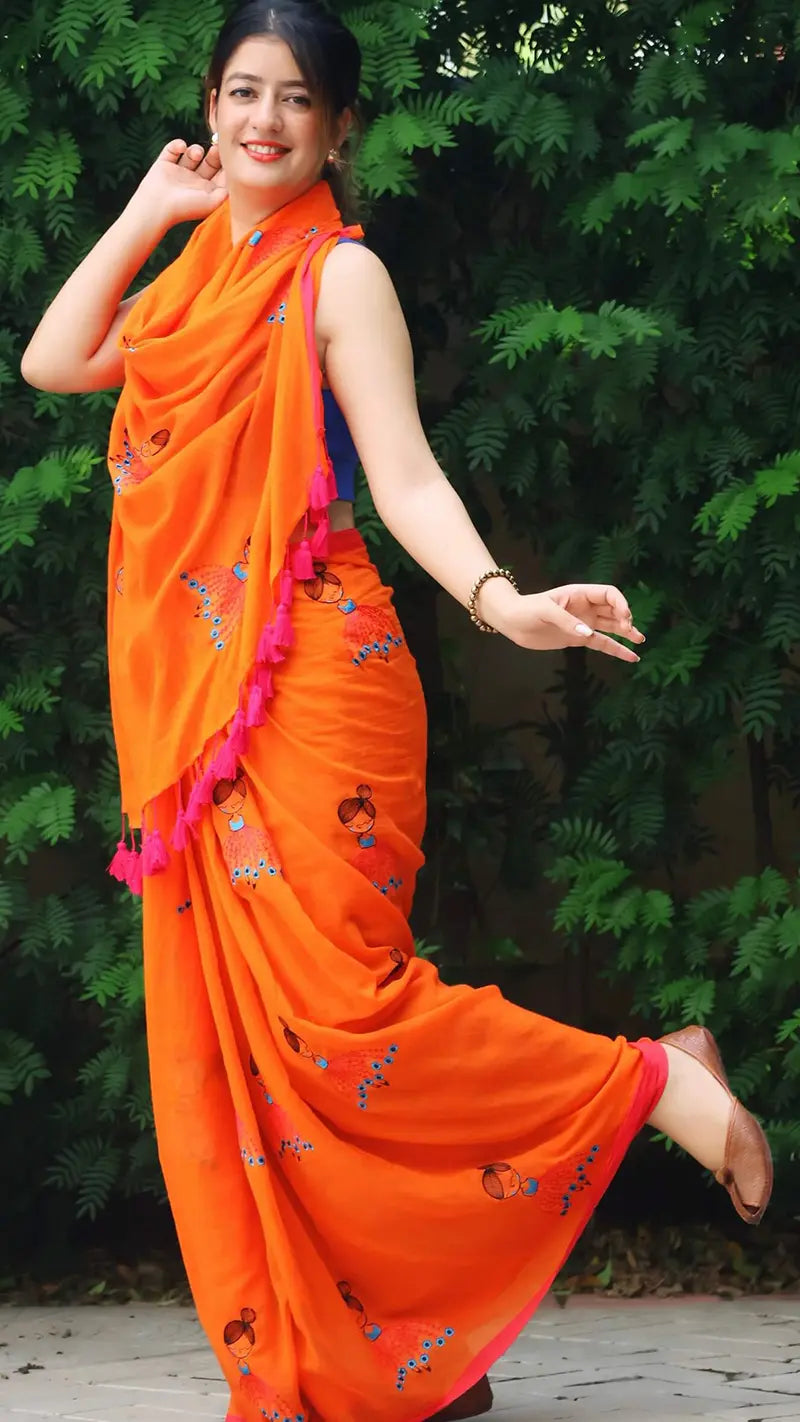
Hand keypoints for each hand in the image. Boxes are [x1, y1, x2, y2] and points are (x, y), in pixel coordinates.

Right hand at [128, 139, 227, 231]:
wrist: (157, 206)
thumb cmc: (186, 207)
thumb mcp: (213, 202)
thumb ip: (227, 191)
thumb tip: (235, 179)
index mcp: (206, 191)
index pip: (221, 174)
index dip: (226, 164)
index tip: (229, 155)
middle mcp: (194, 181)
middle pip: (209, 162)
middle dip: (214, 154)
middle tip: (216, 148)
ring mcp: (179, 172)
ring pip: (192, 154)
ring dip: (195, 150)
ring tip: (195, 154)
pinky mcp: (164, 164)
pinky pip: (173, 148)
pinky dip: (177, 145)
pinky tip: (181, 148)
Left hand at [484, 581, 644, 661]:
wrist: (512, 622)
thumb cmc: (526, 610)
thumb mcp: (546, 611)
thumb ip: (567, 622)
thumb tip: (588, 634)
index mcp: (580, 594)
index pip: (609, 594)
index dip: (620, 604)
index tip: (624, 618)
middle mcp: (585, 607)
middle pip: (614, 610)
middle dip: (625, 618)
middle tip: (630, 630)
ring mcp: (583, 623)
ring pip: (611, 627)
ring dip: (626, 633)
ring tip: (640, 640)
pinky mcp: (578, 638)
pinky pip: (601, 643)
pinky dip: (616, 649)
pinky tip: (630, 657)